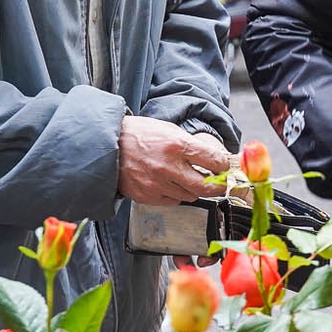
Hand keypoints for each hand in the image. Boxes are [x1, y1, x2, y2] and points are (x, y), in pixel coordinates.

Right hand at [118, 115, 232, 205]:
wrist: (108, 145)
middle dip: (218, 187)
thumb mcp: (169, 130)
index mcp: (177, 145)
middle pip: (206, 187)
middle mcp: (168, 167)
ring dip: (194, 189)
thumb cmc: (139, 134)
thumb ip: (190, 145)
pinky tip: (171, 184)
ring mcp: (157, 184)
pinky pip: (173, 201)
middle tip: (219, 184)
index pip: (214, 160)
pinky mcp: (147, 196)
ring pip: (190, 196)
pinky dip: (176, 194)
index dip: (223, 165)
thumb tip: (213, 158)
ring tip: (188, 179)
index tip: (223, 167)